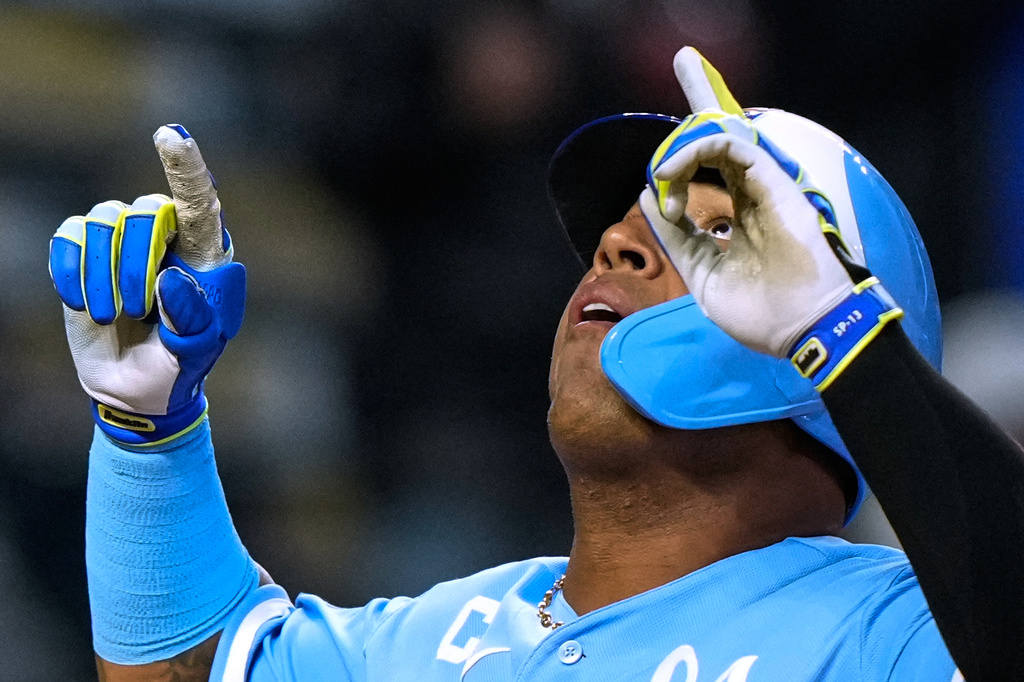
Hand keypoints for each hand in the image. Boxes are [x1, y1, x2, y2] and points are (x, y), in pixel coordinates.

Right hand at [49, 125, 244, 444]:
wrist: (137, 388)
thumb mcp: (196, 351)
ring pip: (102, 222)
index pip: (198, 200)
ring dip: (105, 275)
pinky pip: (68, 239)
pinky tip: (87, 305)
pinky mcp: (81, 255)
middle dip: (136, 261)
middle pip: (144, 211)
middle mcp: (164, 236)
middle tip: (138, 309)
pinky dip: (72, 274)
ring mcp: (120, 241)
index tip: (170, 135)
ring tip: (116, 316)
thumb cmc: (179, 365)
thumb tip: (171, 278)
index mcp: (204, 252)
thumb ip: (192, 318)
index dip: (185, 167)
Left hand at [641, 48, 901, 389]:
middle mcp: (753, 195)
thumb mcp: (703, 274)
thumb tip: (649, 198)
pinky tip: (673, 173)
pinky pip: (733, 147)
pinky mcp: (774, 182)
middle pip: (720, 146)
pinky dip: (697, 150)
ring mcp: (765, 188)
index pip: (712, 175)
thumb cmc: (760, 312)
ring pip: (723, 140)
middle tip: (671, 122)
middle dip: (690, 123)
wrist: (802, 328)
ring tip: (663, 176)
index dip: (683, 167)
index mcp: (740, 216)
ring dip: (683, 148)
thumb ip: (678, 237)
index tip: (659, 197)